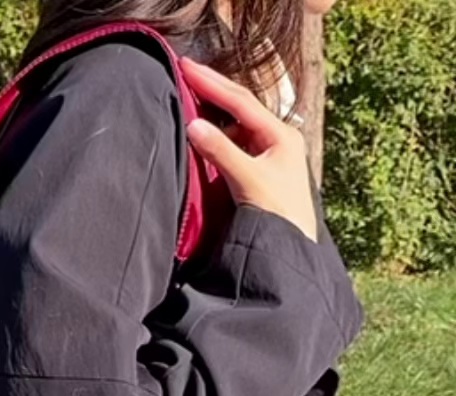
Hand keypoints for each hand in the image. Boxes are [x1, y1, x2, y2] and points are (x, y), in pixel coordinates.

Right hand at [180, 57, 317, 242]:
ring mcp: (268, 156)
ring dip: (213, 118)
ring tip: (189, 103)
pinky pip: (233, 148)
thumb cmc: (277, 215)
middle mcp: (276, 140)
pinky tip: (201, 138)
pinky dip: (216, 140)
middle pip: (239, 108)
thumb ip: (221, 152)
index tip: (187, 67)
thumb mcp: (247, 180)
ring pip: (235, 129)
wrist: (289, 250)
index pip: (241, 101)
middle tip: (185, 71)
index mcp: (281, 136)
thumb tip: (194, 125)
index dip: (213, 83)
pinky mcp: (258, 173)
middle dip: (212, 92)